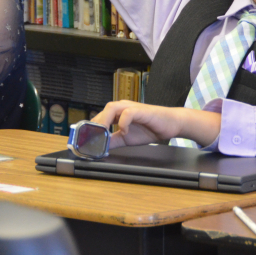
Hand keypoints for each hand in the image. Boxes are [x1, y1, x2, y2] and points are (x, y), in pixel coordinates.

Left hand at [90, 101, 220, 147]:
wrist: (171, 125)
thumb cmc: (150, 128)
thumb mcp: (127, 138)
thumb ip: (113, 141)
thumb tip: (99, 147)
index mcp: (117, 113)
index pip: (99, 117)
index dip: (91, 128)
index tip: (85, 141)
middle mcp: (122, 107)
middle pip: (103, 111)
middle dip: (94, 125)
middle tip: (90, 140)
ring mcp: (131, 107)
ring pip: (112, 107)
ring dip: (104, 120)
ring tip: (103, 133)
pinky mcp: (141, 110)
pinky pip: (128, 113)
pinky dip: (123, 122)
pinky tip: (125, 131)